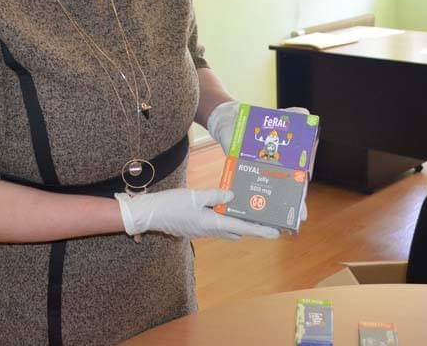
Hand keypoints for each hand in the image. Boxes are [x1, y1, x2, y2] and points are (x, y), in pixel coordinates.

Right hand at [115, 188, 279, 240]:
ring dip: (239, 224)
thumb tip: (233, 194)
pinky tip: (225, 209)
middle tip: (265, 220)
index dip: (260, 230)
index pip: (242, 227)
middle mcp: (210, 230)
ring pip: (227, 230)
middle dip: (252, 228)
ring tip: (249, 213)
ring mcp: (203, 230)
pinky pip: (217, 226)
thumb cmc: (171, 204)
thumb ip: (216, 195)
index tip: (276, 233)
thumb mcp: (195, 195)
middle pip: (238, 231)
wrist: (150, 214)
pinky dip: (226, 220)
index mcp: (213, 223)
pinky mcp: (196, 227)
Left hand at [206, 101, 311, 222]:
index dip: (298, 198)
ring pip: (261, 193)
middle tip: (290, 221)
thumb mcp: (276, 119)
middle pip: (280, 192)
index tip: (302, 213)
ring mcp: (253, 172)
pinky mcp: (238, 171)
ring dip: (266, 207)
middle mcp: (269, 171)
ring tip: (269, 221)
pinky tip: (245, 210)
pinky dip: (243, 198)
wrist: (231, 120)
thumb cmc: (257, 122)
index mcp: (282, 162)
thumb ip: (291, 115)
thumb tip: (306, 114)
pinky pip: (241, 186)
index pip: (293, 183)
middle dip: (286, 207)